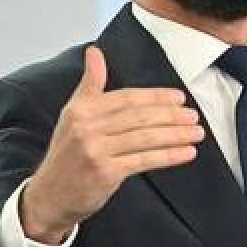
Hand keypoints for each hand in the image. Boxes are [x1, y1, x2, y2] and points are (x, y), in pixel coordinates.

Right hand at [19, 45, 203, 243]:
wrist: (50, 195)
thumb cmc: (67, 154)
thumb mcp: (72, 114)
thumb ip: (90, 84)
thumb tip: (95, 51)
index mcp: (82, 110)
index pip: (127, 98)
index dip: (156, 97)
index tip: (179, 98)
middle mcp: (87, 128)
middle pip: (139, 117)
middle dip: (171, 116)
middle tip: (194, 116)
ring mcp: (96, 151)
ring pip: (145, 138)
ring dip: (176, 135)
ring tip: (196, 133)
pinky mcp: (106, 173)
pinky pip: (145, 160)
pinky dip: (169, 156)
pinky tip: (187, 152)